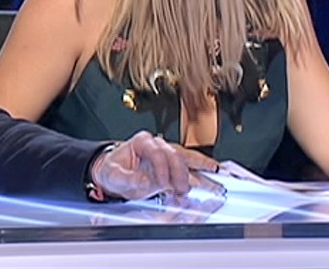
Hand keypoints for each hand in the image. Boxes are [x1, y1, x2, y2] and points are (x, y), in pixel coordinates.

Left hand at [91, 131, 224, 199]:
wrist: (113, 175)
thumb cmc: (113, 170)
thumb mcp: (113, 174)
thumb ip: (127, 177)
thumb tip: (143, 181)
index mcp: (142, 142)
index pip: (157, 152)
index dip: (161, 167)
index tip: (161, 182)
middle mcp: (157, 146)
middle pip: (176, 153)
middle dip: (182, 171)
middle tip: (184, 187)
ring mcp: (166, 156)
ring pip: (187, 158)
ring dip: (200, 167)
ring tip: (214, 173)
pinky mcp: (172, 169)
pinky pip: (189, 170)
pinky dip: (200, 175)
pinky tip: (211, 180)